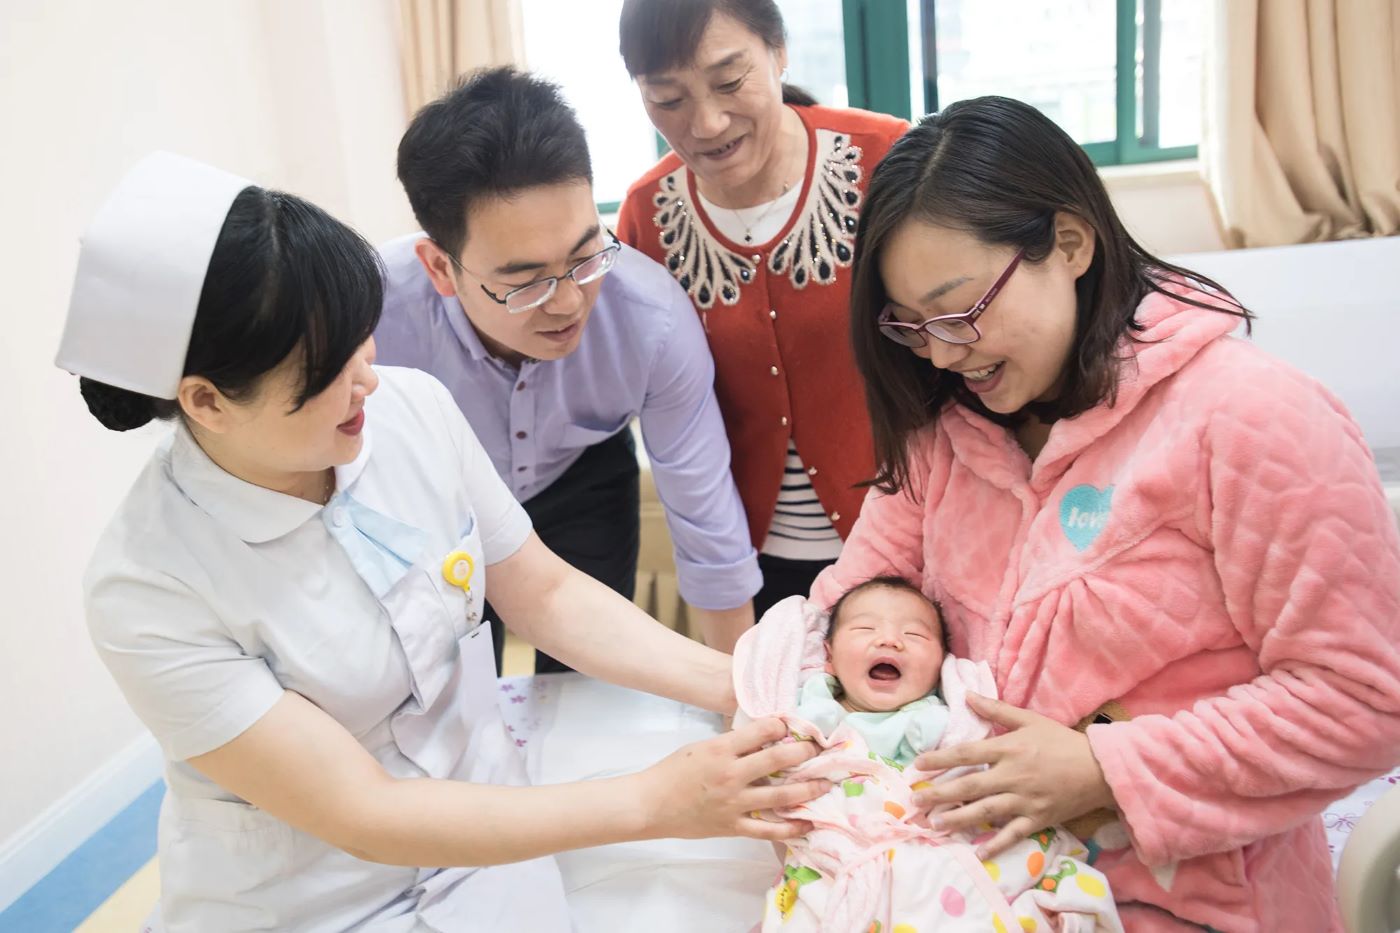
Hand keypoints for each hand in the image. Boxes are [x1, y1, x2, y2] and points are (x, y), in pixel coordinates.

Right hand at [641, 717, 827, 841]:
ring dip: (808, 788)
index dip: (782, 725)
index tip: (794, 724)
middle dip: (804, 752)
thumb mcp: (702, 747)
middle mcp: (731, 774)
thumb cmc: (674, 771)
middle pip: (778, 759)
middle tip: (820, 749)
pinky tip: (809, 823)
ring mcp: (734, 803)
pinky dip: (792, 828)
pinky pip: (769, 830)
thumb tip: (764, 738)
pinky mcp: (734, 826)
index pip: (761, 730)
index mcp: (721, 749)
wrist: (651, 804)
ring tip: (826, 783)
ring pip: (781, 795)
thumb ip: (732, 744)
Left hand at [912, 693, 1114, 858]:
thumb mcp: (1029, 719)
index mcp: (1009, 749)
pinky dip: (996, 844)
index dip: (939, 759)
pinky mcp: (1038, 819)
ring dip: (958, 818)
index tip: (917, 766)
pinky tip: (978, 852)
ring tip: (935, 824)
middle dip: (939, 794)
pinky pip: (1013, 834)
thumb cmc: (1062, 742)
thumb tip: (966, 695)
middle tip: (915, 801)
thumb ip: (996, 709)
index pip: (966, 753)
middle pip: (969, 785)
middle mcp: (1013, 775)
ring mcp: (1025, 800)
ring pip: (985, 811)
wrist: (1100, 769)